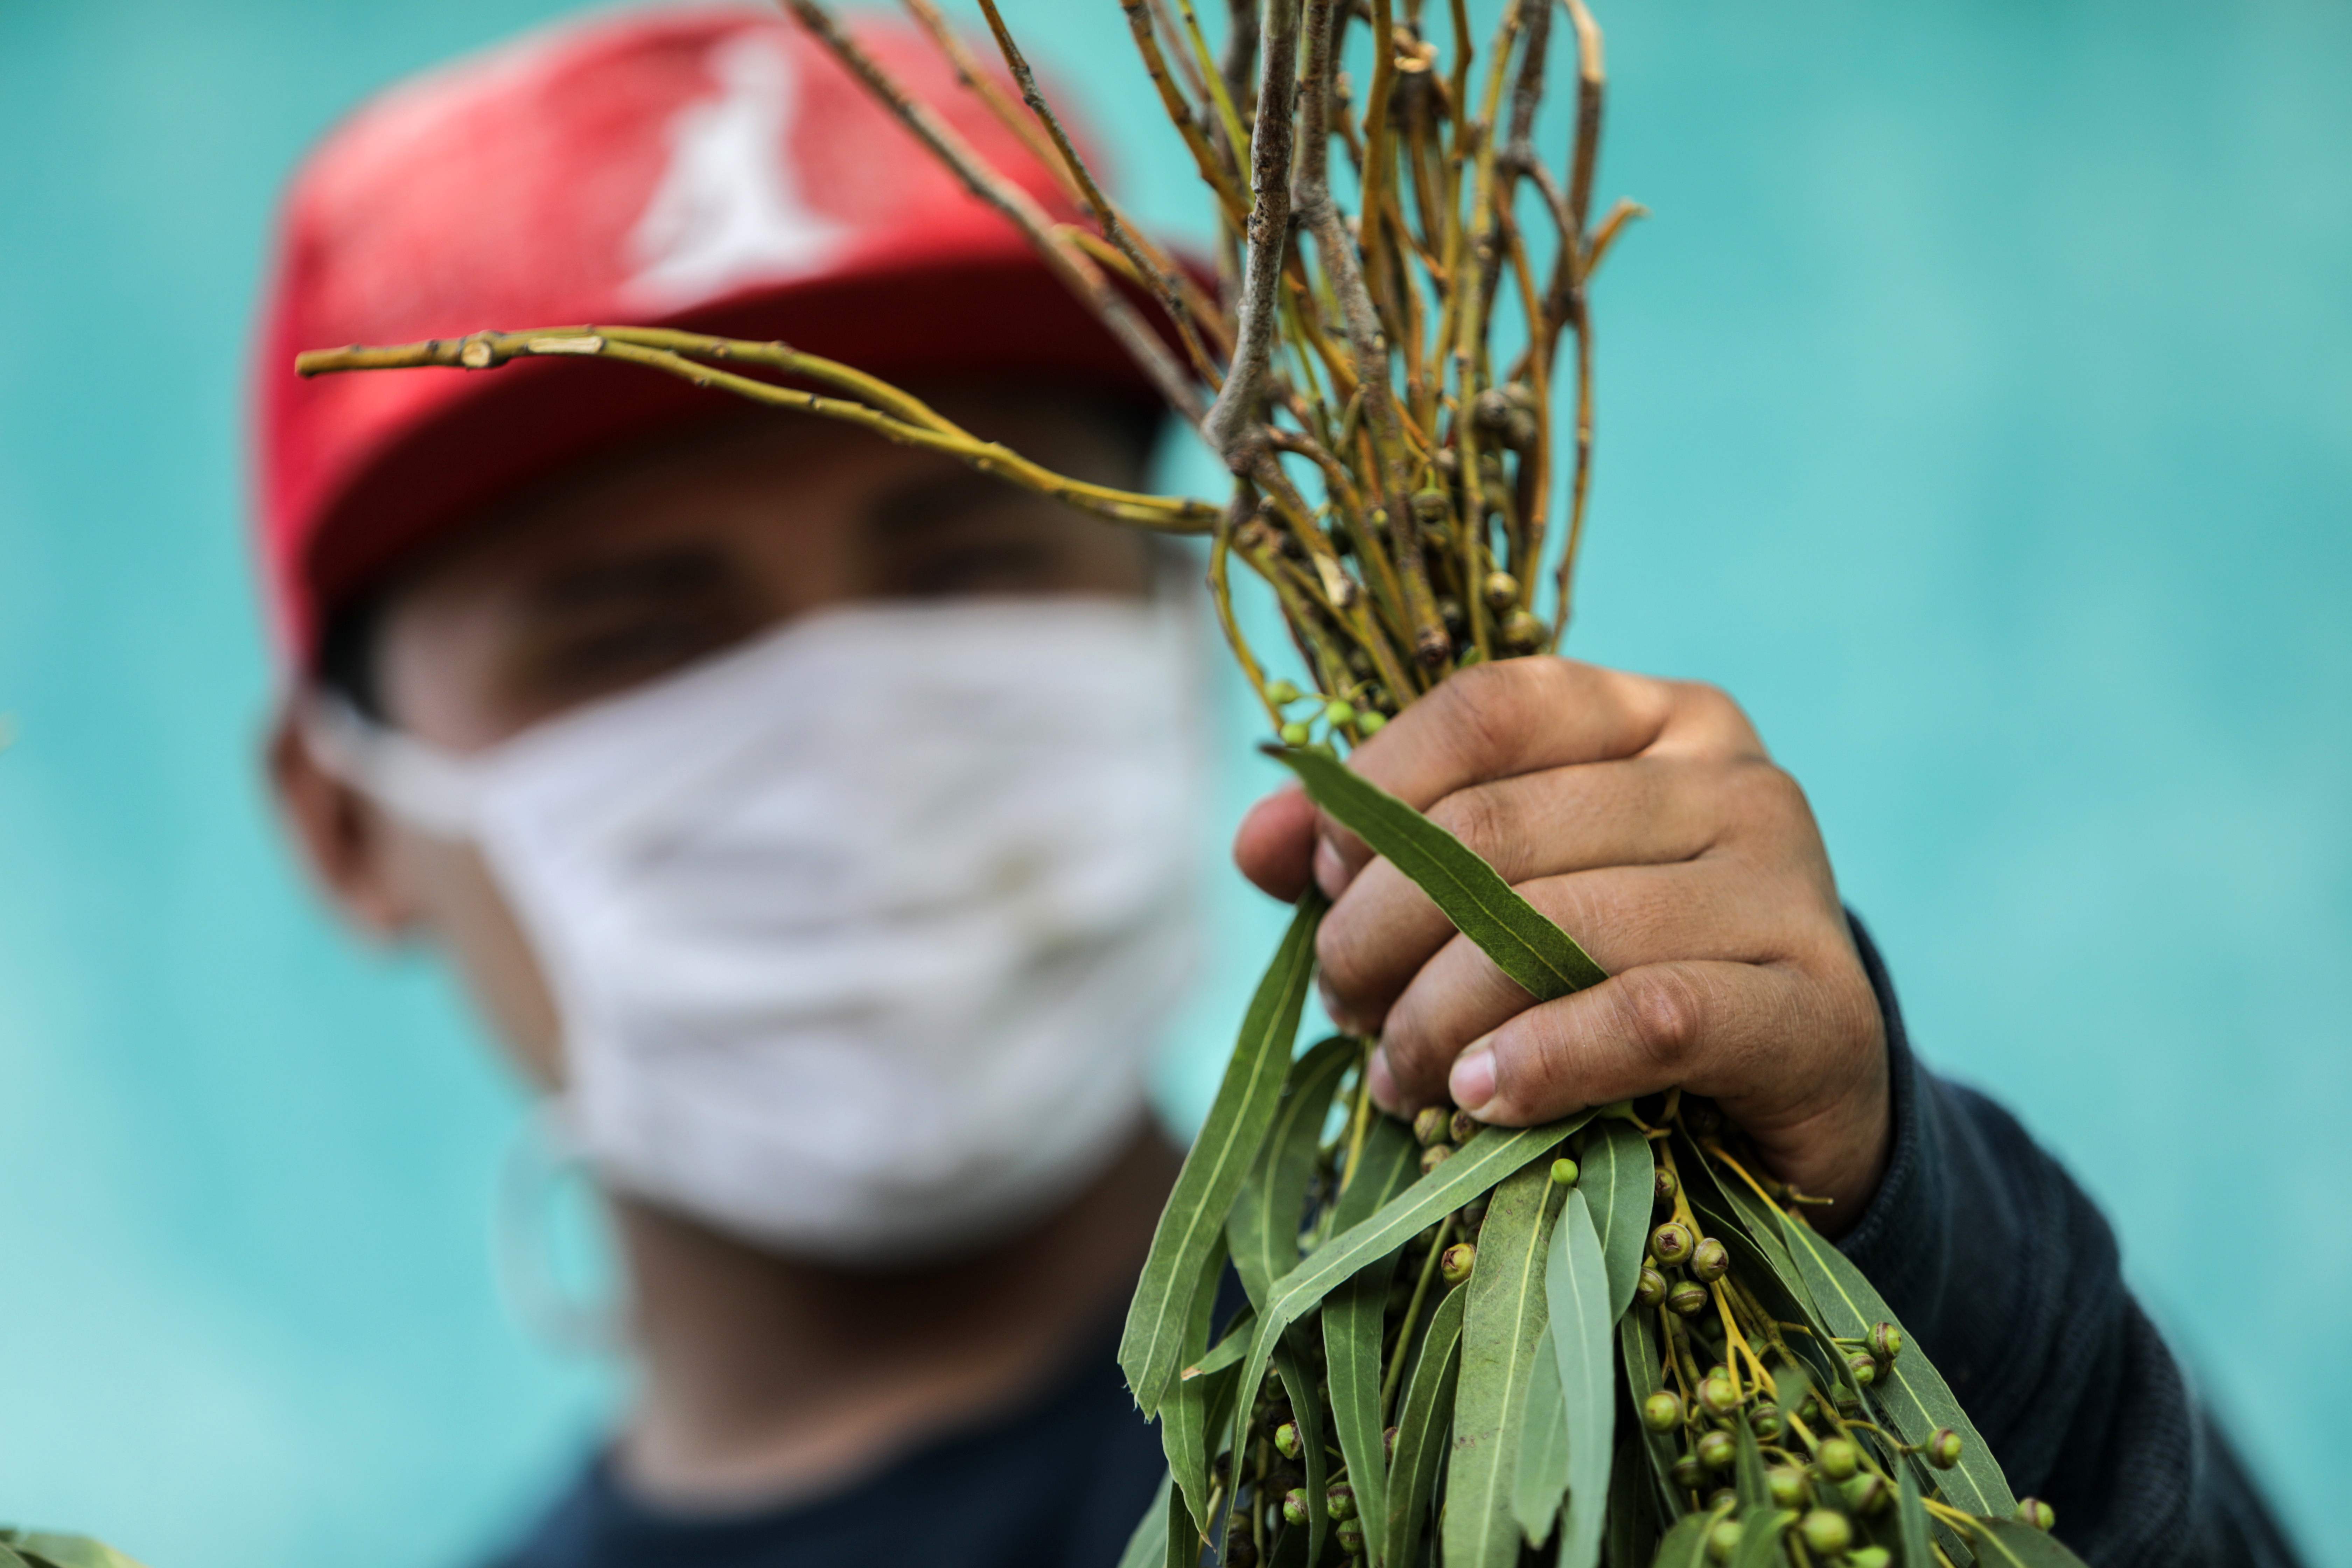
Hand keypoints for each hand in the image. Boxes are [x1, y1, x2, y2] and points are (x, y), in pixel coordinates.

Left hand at [1234, 659, 1891, 1228]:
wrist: (1799, 1090)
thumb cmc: (1628, 972)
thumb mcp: (1507, 896)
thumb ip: (1385, 857)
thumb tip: (1257, 839)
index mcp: (1658, 719)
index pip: (1488, 711)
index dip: (1376, 793)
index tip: (1317, 882)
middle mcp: (1734, 779)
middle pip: (1501, 832)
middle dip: (1382, 930)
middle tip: (1343, 1008)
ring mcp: (1788, 885)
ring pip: (1559, 928)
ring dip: (1439, 1016)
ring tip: (1395, 1077)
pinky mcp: (1815, 1005)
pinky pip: (1649, 1016)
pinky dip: (1542, 1061)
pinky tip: (1477, 1100)